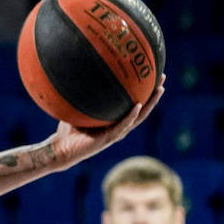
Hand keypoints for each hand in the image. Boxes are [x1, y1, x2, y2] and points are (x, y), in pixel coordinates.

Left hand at [48, 80, 164, 166]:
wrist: (61, 150)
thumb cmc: (67, 131)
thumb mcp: (76, 108)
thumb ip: (81, 95)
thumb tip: (79, 74)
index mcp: (115, 121)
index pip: (134, 105)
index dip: (144, 93)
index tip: (152, 77)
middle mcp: (119, 127)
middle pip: (143, 109)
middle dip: (154, 94)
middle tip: (162, 78)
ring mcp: (116, 133)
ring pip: (139, 118)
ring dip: (150, 104)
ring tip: (158, 90)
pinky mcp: (108, 138)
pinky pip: (123, 125)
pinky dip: (131, 116)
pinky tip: (137, 105)